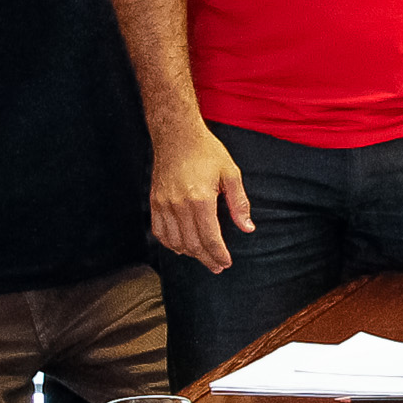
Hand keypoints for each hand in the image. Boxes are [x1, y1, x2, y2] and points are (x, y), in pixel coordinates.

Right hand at [150, 128, 251, 271]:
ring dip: (189, 253)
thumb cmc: (207, 152)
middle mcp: (179, 205)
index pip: (210, 238)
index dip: (219, 254)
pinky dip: (170, 243)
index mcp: (200, 199)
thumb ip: (239, 203)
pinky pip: (159, 231)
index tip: (226, 263)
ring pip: (175, 241)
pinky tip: (181, 247)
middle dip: (206, 259)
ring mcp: (163, 204)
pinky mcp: (155, 202)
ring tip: (203, 258)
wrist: (177, 136)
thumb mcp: (231, 174)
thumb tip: (248, 228)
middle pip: (192, 244)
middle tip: (217, 267)